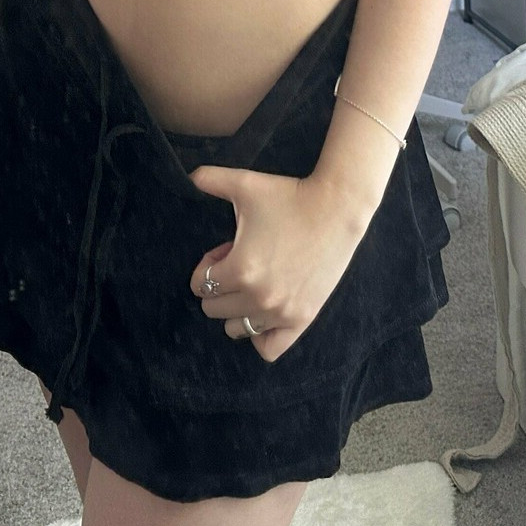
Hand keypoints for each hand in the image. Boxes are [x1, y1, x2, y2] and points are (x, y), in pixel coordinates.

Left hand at [187, 169, 365, 362]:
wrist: (337, 208)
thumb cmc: (290, 196)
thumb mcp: (245, 183)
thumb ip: (210, 179)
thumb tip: (188, 177)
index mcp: (240, 269)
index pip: (200, 284)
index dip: (208, 264)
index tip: (225, 248)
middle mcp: (258, 297)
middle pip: (213, 308)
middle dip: (220, 285)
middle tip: (240, 261)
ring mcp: (281, 312)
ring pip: (236, 329)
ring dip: (236, 308)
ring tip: (253, 283)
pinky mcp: (302, 318)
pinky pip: (268, 348)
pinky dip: (259, 336)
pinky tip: (264, 312)